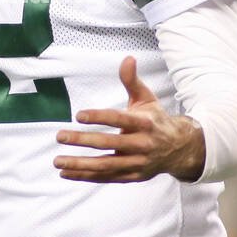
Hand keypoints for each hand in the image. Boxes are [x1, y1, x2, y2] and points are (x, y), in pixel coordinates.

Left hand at [54, 56, 204, 182]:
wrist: (179, 148)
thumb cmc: (155, 120)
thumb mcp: (147, 98)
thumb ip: (132, 81)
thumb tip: (127, 58)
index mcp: (144, 123)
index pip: (119, 119)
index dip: (99, 117)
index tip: (78, 115)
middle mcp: (142, 144)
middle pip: (109, 143)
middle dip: (82, 140)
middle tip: (60, 135)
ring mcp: (137, 163)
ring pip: (106, 165)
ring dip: (80, 164)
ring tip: (57, 160)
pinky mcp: (132, 176)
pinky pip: (107, 178)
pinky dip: (86, 176)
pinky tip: (66, 172)